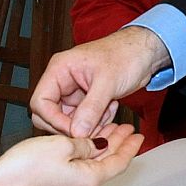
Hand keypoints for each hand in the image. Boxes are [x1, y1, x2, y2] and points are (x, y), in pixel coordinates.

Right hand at [0, 125, 143, 185]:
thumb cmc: (27, 167)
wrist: (1, 184)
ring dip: (103, 145)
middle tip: (128, 127)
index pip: (118, 162)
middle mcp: (83, 185)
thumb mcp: (62, 145)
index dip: (130, 147)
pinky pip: (81, 166)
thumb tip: (99, 142)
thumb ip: (85, 143)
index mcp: (89, 177)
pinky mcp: (58, 183)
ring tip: (110, 128)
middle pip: (108, 163)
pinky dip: (89, 151)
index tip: (138, 134)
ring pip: (94, 163)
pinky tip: (86, 141)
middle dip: (119, 143)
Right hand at [30, 26, 165, 138]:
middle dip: (70, 126)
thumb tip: (76, 132)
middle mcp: (62, 81)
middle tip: (91, 129)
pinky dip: (96, 122)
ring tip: (107, 112)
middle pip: (49, 115)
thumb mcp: (108, 82)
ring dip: (87, 125)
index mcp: (59, 69)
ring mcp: (73, 93)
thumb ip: (91, 108)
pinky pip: (83, 121)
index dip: (54, 119)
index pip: (40, 101)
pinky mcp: (86, 101)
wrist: (144, 53)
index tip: (73, 131)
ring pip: (68, 121)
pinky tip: (111, 109)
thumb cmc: (126, 54)